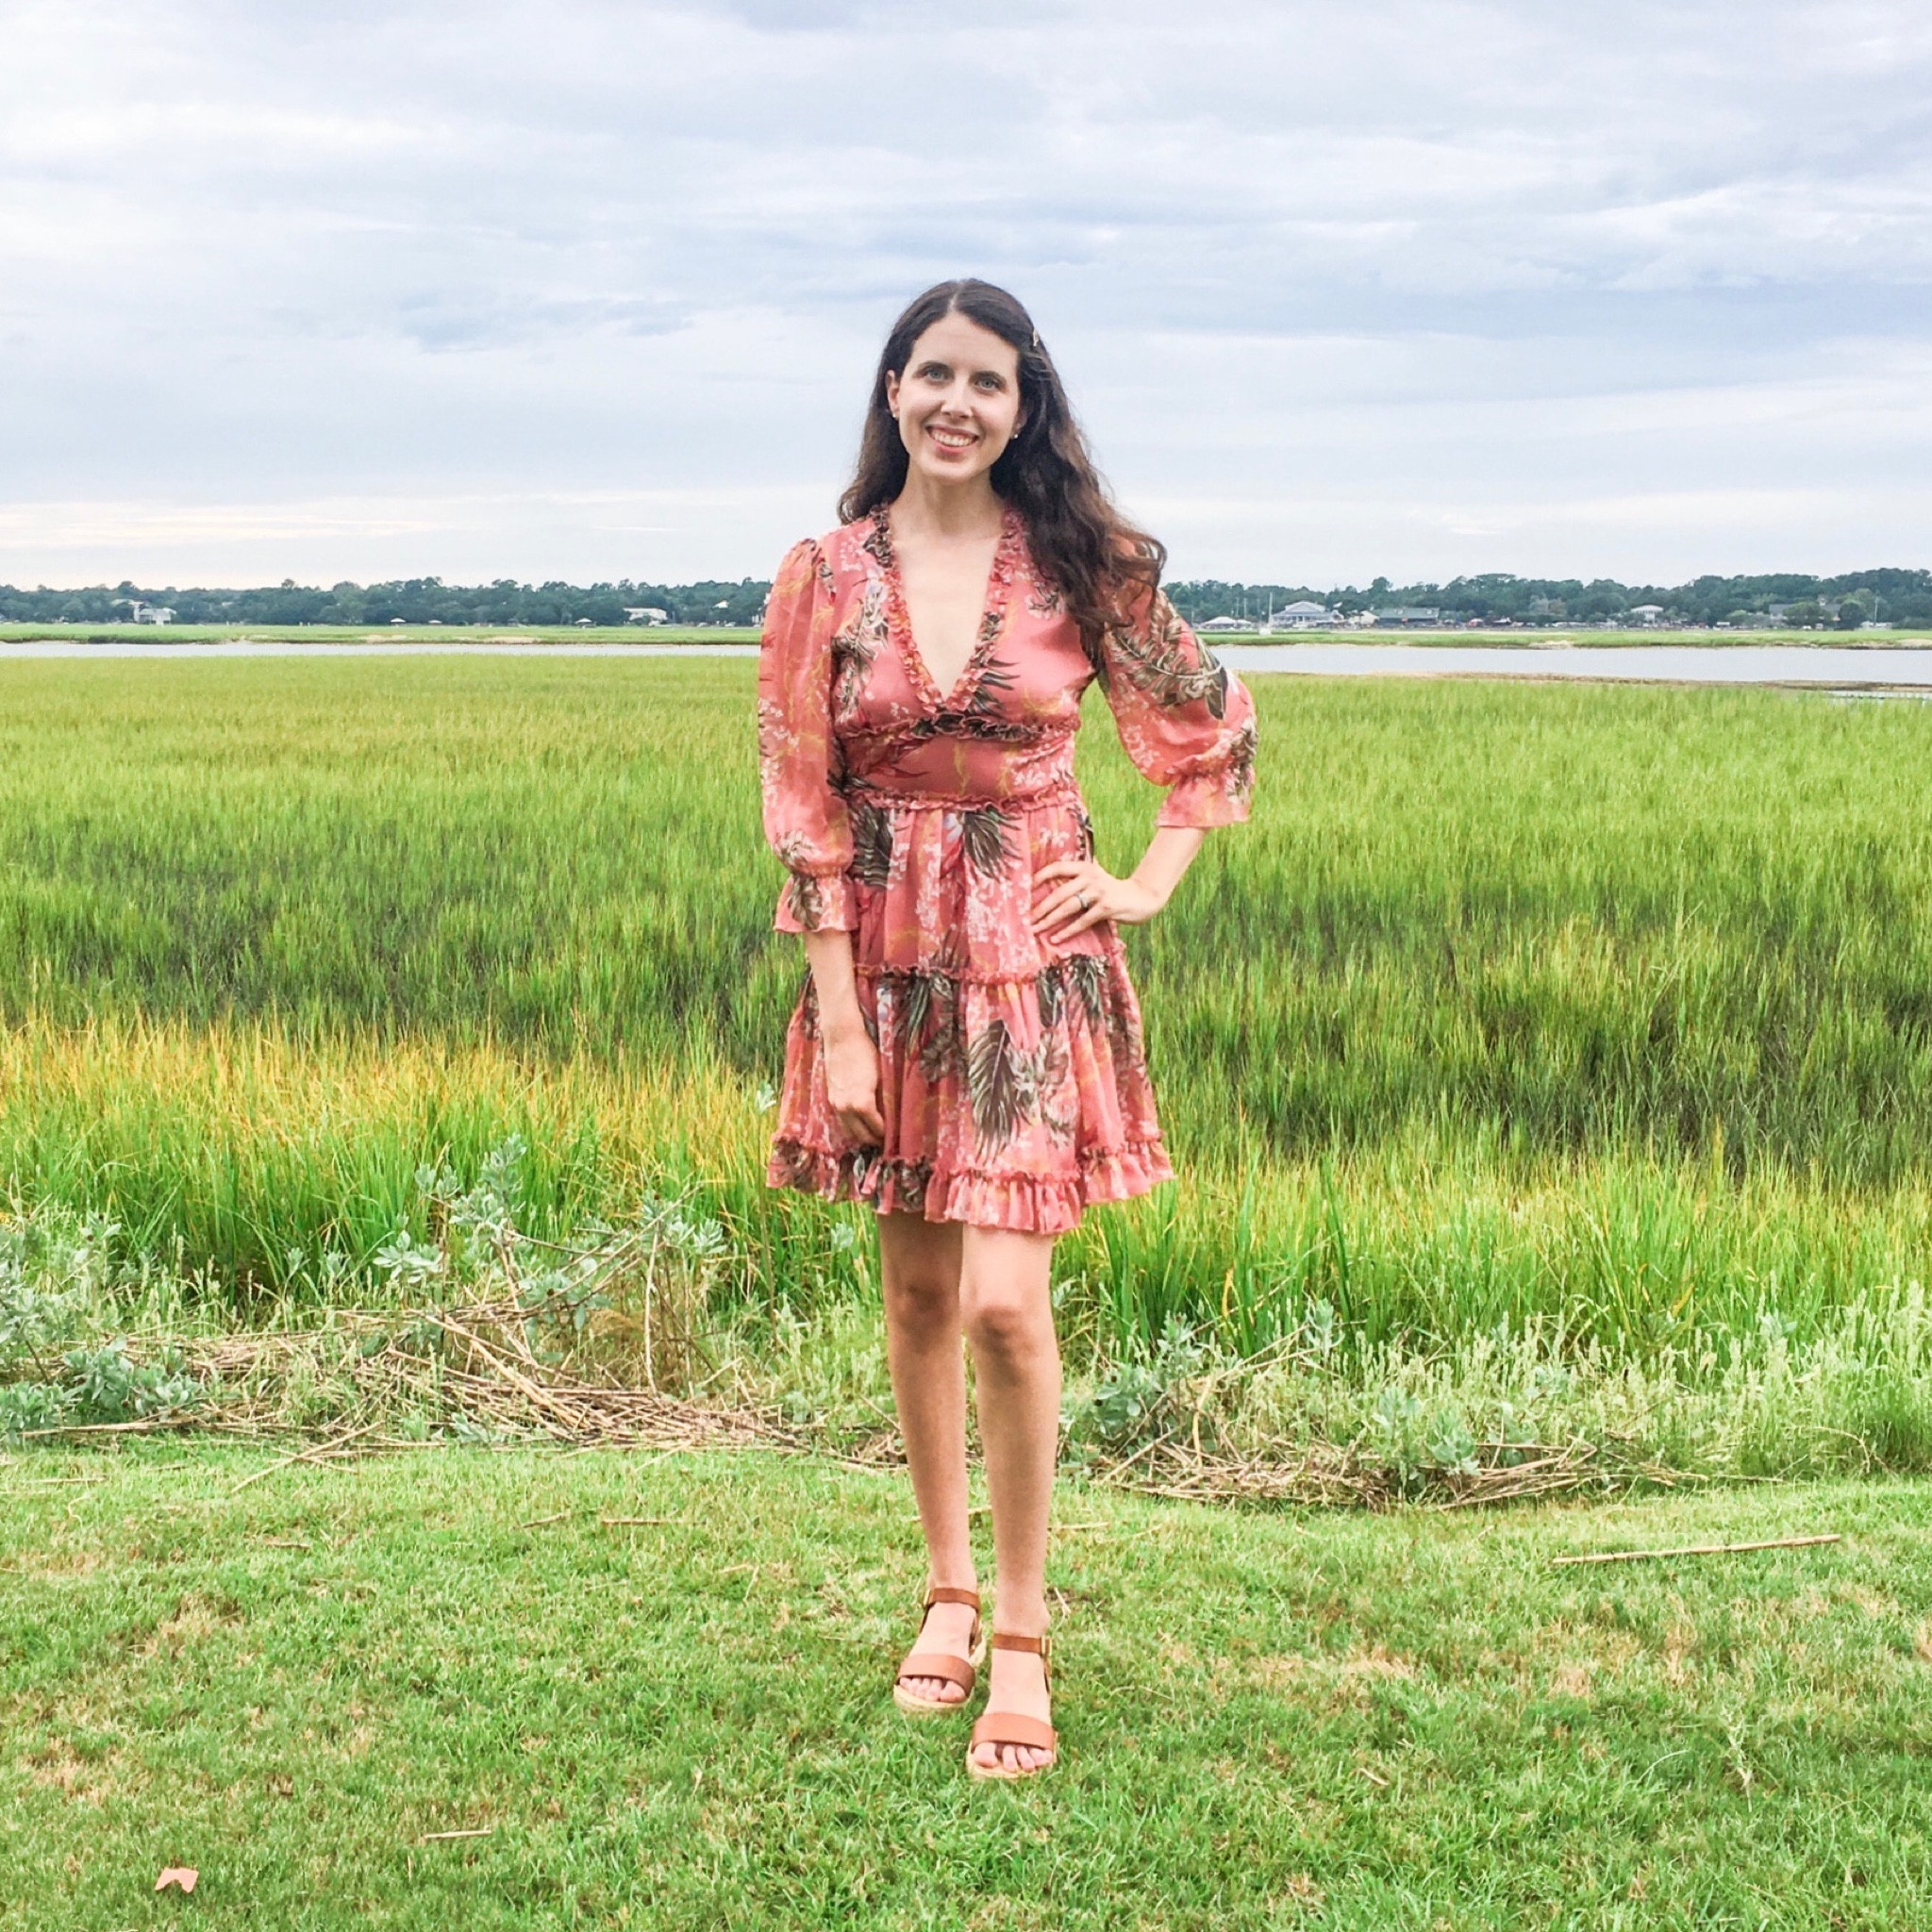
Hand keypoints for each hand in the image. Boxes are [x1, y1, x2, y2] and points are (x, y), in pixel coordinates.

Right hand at [822, 1024, 885, 1146]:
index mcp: (862, 1104)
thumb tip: (895, 1114)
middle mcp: (846, 1108)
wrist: (842, 1037)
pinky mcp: (830, 1098)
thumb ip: (886, 1098)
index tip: (897, 1137)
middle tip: (888, 1140)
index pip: (877, 1129)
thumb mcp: (882, 1076)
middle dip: (875, 1140)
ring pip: (848, 1131)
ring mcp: (836, 1103)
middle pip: (861, 1136)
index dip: (888, 1135)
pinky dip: (851, 1125)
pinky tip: (861, 1121)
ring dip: (861, 1135)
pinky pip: (841, 1120)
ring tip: (874, 1133)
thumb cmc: (866, 1053)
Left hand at [1029, 858, 1165, 944]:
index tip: (1026, 889)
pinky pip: (1082, 921)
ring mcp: (1099, 892)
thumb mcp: (1095, 878)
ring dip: (1049, 920)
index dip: (1041, 877)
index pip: (1057, 868)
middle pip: (1059, 892)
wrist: (1141, 897)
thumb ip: (1076, 879)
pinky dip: (1067, 931)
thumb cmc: (1112, 890)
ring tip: (1036, 929)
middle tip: (1027, 918)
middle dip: (1041, 907)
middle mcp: (1090, 876)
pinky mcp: (1106, 908)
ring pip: (1068, 907)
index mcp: (1085, 867)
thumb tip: (1046, 890)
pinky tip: (1056, 938)